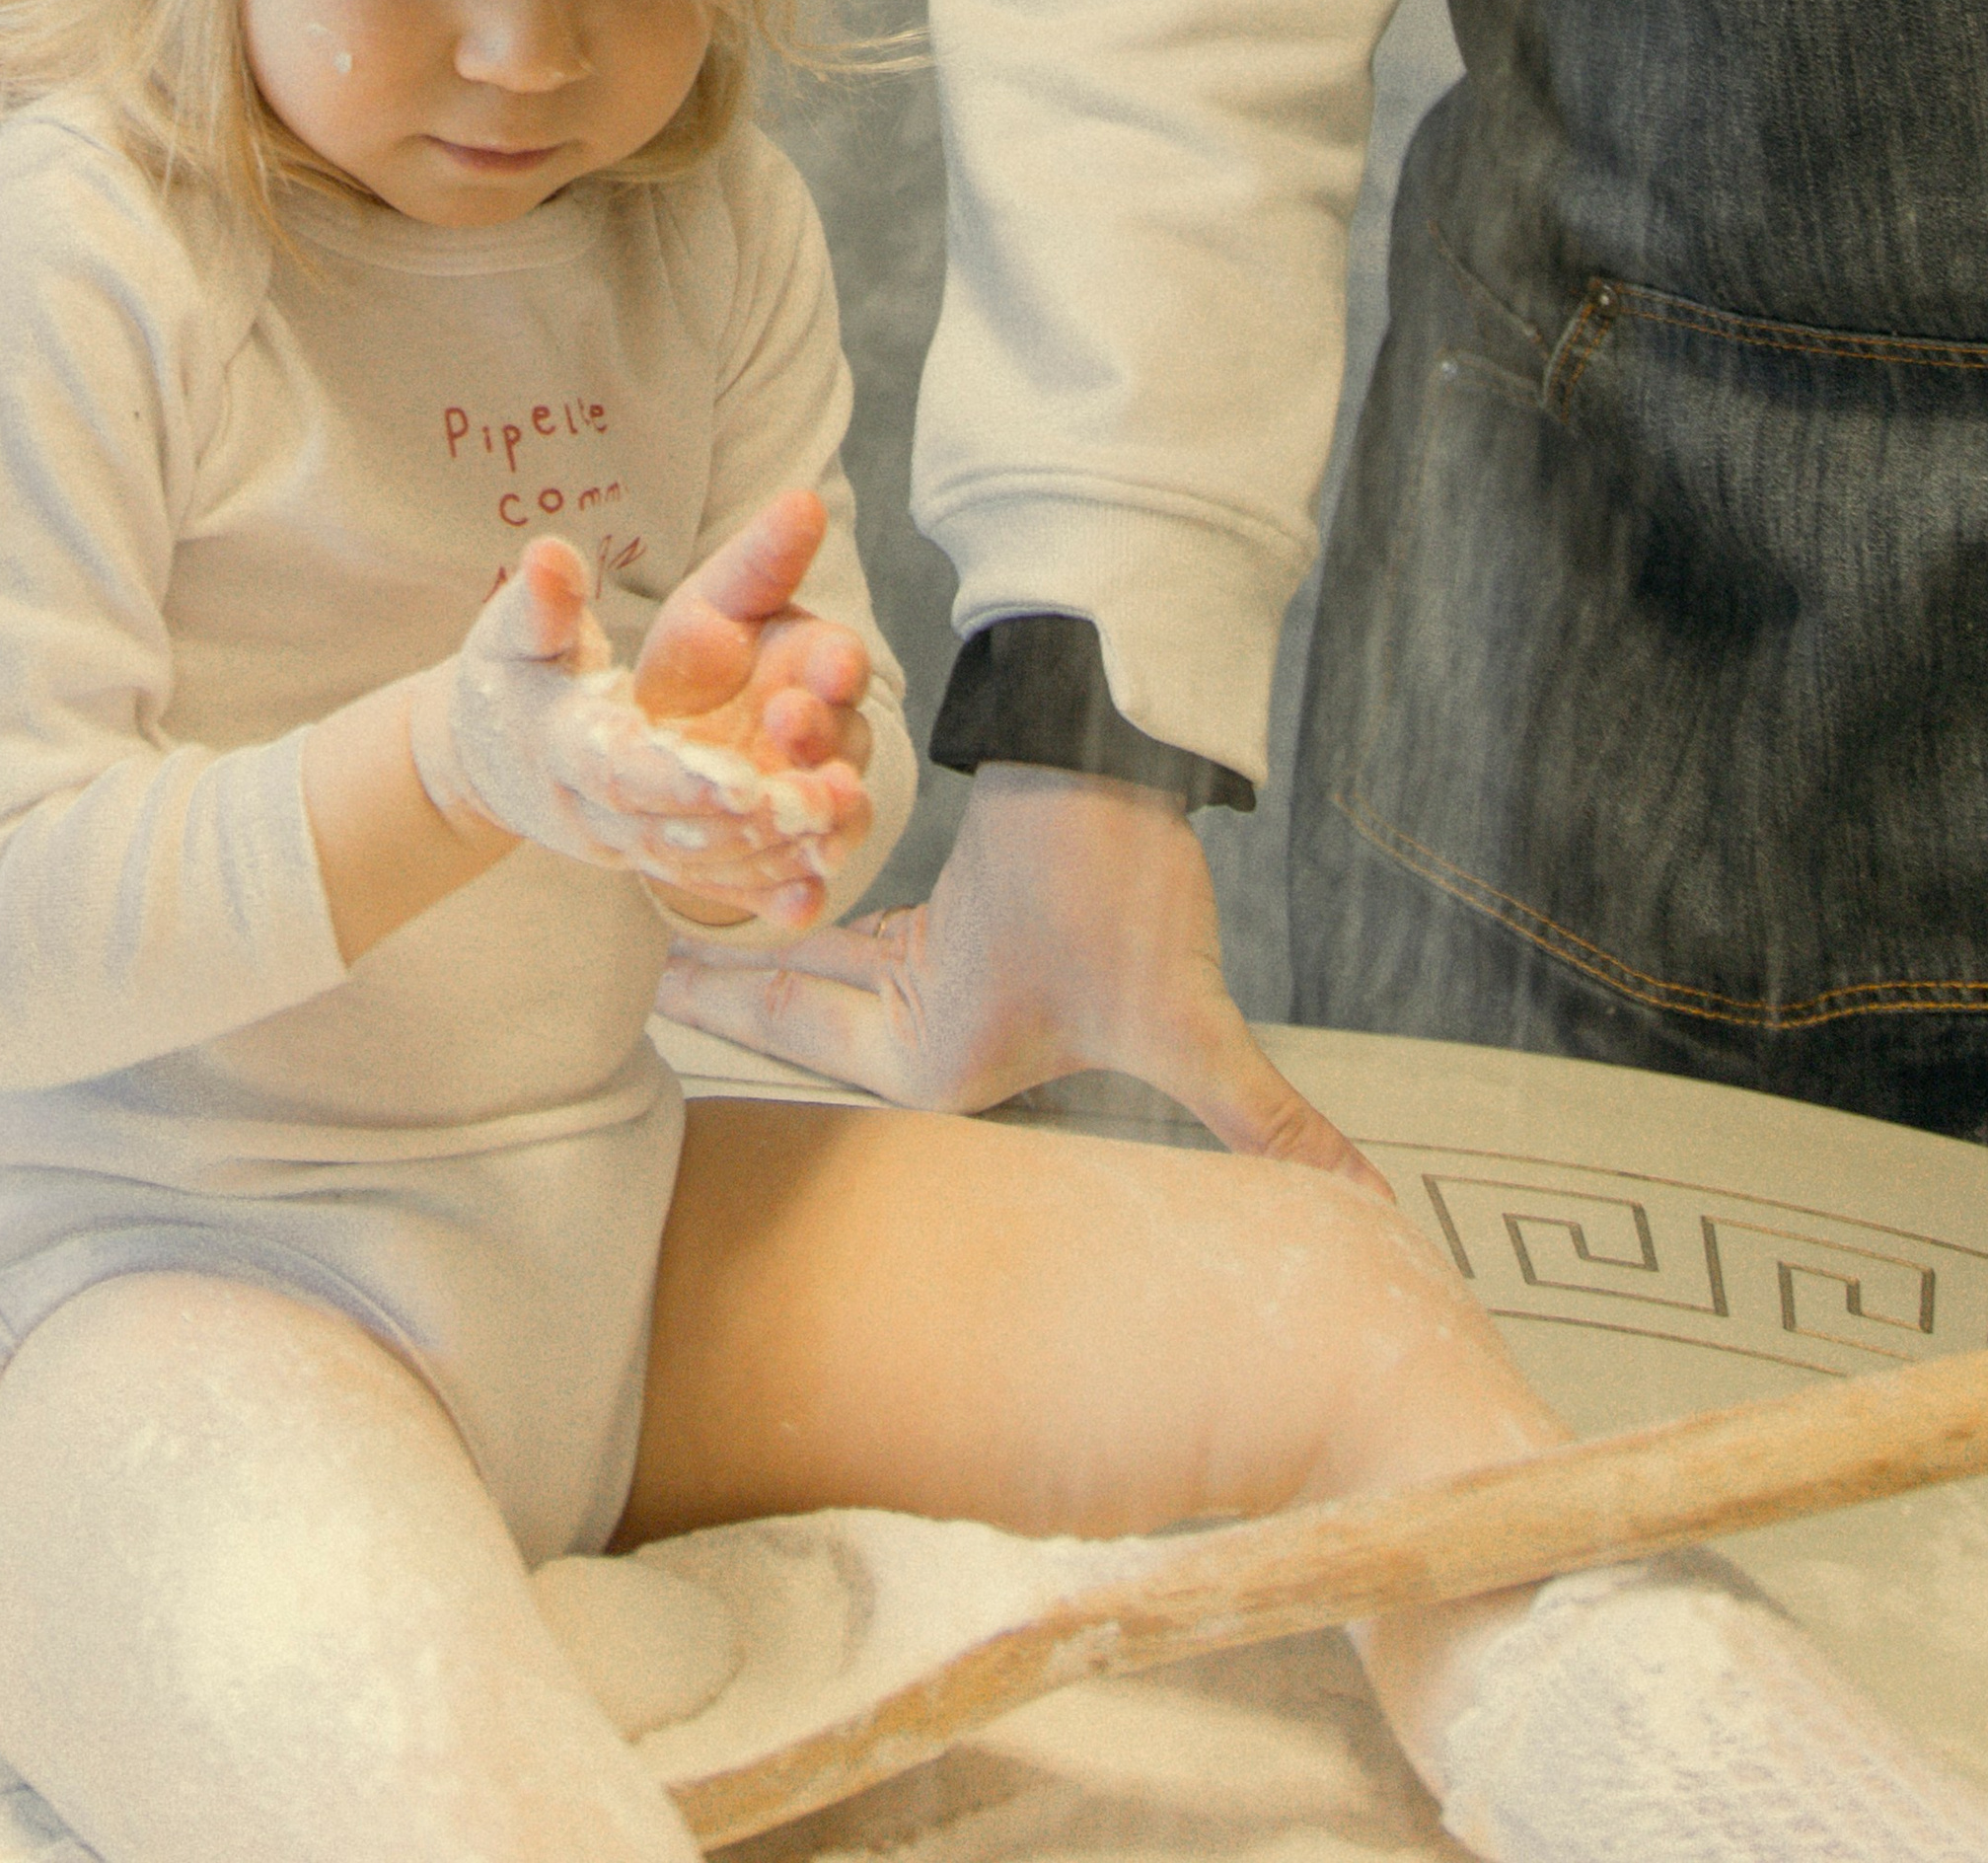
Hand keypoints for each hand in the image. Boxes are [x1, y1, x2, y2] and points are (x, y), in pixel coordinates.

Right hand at [408, 500, 871, 927]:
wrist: (482, 761)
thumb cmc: (510, 680)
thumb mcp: (514, 633)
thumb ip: (543, 602)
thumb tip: (550, 555)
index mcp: (559, 745)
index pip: (620, 771)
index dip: (680, 780)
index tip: (745, 781)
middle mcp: (590, 811)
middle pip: (672, 830)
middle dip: (747, 822)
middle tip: (820, 800)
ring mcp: (620, 845)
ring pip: (698, 864)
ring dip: (771, 851)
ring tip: (838, 819)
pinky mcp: (646, 861)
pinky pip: (706, 885)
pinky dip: (760, 891)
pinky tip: (816, 889)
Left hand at [657, 761, 1387, 1187]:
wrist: (1138, 779)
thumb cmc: (1141, 900)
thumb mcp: (1192, 1029)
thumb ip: (1269, 1126)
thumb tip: (1373, 1209)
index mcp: (948, 1053)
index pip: (809, 1028)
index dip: (723, 1001)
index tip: (648, 985)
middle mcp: (933, 1015)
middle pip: (797, 996)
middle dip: (715, 984)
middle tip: (615, 957)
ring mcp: (934, 955)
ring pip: (807, 947)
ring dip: (738, 932)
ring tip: (641, 908)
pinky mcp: (941, 900)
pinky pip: (833, 901)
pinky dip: (783, 897)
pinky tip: (723, 877)